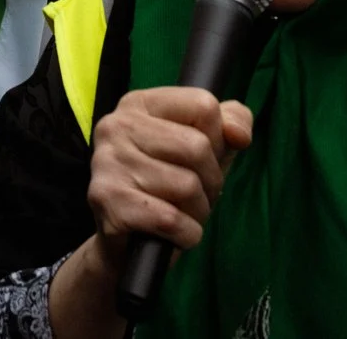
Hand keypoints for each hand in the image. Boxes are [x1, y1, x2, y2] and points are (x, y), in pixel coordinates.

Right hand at [83, 87, 254, 272]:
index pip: (203, 105)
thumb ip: (232, 123)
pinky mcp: (108, 201)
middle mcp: (116, 125)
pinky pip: (171, 219)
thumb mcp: (206, 147)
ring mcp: (107, 162)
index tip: (201, 160)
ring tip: (180, 213)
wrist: (127, 244)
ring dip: (198, 211)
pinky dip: (186, 234)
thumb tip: (239, 135)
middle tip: (195, 195)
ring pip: (187, 185)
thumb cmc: (169, 187)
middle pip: (197, 146)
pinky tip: (173, 233)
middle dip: (210, 181)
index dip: (218, 139)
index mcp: (139, 103)